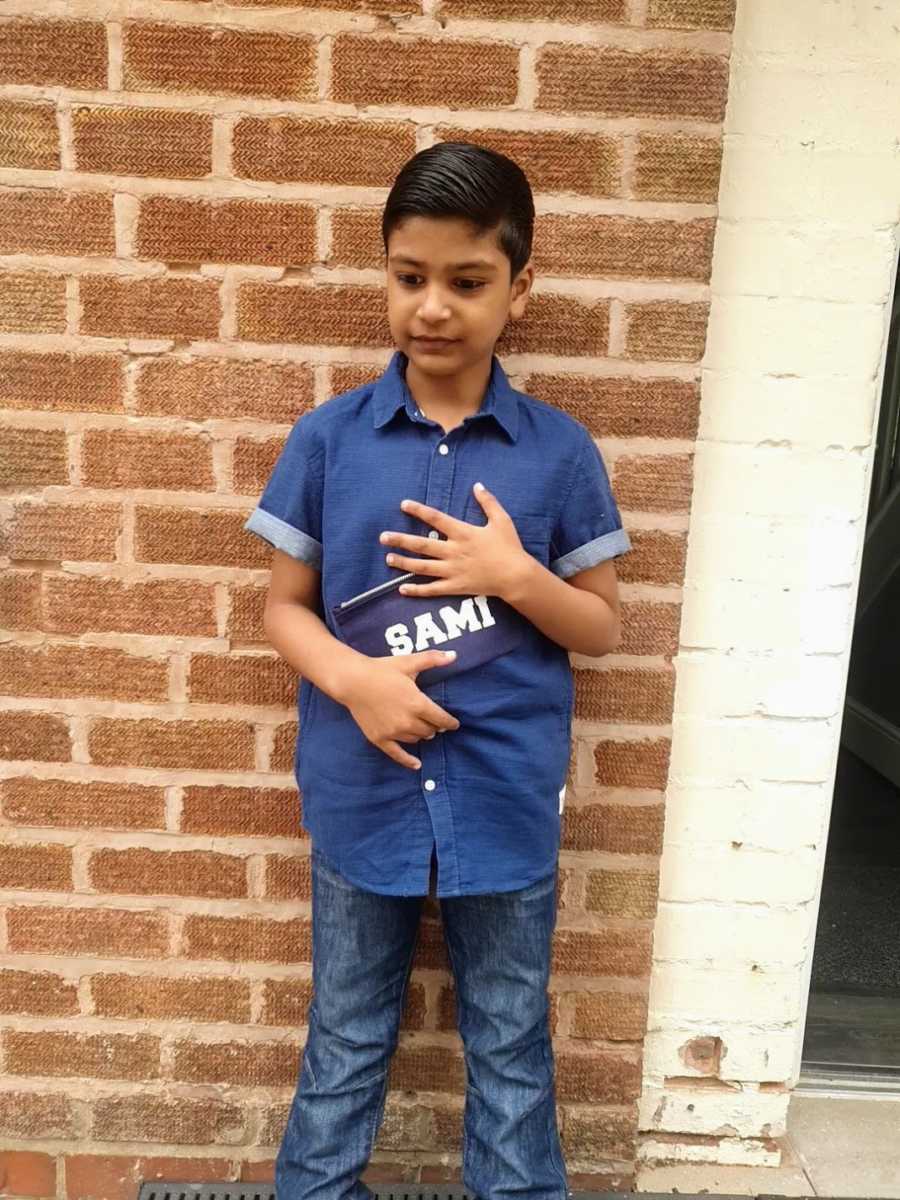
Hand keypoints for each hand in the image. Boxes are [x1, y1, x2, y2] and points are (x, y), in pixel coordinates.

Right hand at [341, 649, 460, 769]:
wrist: (351, 680)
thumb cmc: (381, 669)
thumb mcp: (408, 662)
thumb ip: (432, 659)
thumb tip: (455, 655)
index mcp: (417, 703)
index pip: (441, 718)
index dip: (450, 722)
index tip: (454, 724)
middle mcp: (407, 721)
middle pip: (430, 730)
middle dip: (435, 727)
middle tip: (435, 722)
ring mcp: (393, 732)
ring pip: (416, 739)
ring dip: (422, 735)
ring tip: (424, 730)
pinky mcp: (379, 738)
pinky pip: (397, 754)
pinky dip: (408, 760)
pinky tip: (417, 765)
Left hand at [379, 483, 533, 601]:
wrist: (516, 576)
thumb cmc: (510, 547)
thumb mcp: (501, 520)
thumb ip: (488, 502)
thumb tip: (477, 485)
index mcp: (463, 533)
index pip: (436, 519)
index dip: (419, 511)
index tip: (403, 504)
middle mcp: (454, 552)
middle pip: (422, 544)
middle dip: (401, 540)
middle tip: (383, 537)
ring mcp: (453, 571)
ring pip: (422, 567)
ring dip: (403, 562)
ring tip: (388, 558)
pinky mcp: (455, 587)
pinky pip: (432, 589)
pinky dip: (416, 590)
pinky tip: (402, 588)